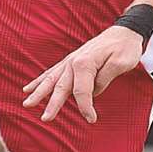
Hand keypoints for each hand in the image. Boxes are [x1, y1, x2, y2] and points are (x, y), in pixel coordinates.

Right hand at [20, 26, 143, 122]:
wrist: (124, 32)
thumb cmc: (125, 48)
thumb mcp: (121, 63)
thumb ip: (104, 78)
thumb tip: (92, 92)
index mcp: (86, 63)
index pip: (82, 91)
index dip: (86, 107)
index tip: (92, 119)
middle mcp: (74, 62)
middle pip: (61, 87)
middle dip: (52, 104)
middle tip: (46, 119)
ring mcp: (69, 61)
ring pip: (51, 80)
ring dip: (38, 93)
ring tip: (27, 104)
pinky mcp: (69, 62)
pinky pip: (51, 73)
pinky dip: (39, 81)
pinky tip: (28, 88)